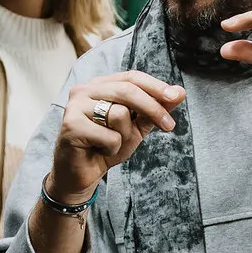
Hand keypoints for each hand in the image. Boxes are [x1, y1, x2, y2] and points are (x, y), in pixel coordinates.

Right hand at [48, 72, 184, 202]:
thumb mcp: (136, 127)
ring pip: (118, 114)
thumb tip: (180, 92)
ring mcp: (75, 106)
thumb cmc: (106, 147)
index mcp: (100, 85)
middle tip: (169, 126)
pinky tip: (99, 151)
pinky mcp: (71, 125)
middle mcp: (84, 90)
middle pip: (127, 90)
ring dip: (125, 136)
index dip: (155, 86)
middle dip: (152, 108)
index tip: (176, 97)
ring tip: (112, 144)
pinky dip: (112, 148)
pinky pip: (109, 135)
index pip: (131, 77)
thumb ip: (156, 109)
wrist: (81, 175)